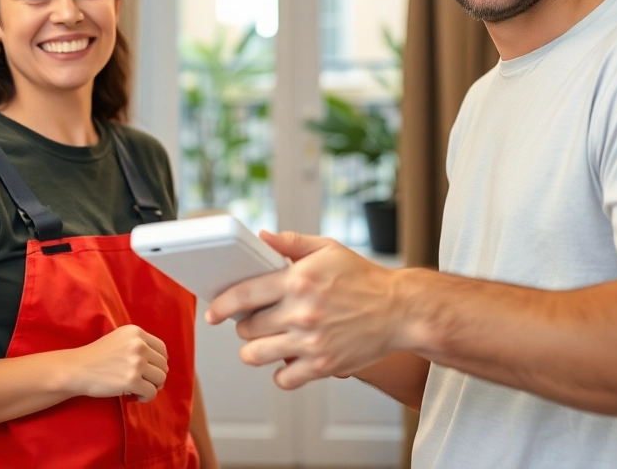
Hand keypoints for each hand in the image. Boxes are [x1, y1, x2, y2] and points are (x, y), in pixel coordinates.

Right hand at [61, 324, 167, 402]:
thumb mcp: (120, 340)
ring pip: (160, 379)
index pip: (162, 349)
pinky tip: (133, 396)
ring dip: (151, 387)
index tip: (148, 371)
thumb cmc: (96, 357)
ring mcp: (137, 362)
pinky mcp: (132, 380)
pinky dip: (144, 397)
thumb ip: (140, 347)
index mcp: (136, 332)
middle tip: (141, 383)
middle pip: (163, 365)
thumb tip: (163, 368)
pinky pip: (151, 392)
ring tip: (136, 390)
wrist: (77, 369)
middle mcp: (139, 344)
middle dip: (154, 377)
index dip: (158, 363)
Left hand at [206, 231, 403, 389]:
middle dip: (246, 325)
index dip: (222, 305)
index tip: (215, 311)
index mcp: (298, 280)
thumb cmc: (365, 279)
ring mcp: (311, 341)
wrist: (401, 310)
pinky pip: (283, 379)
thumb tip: (261, 238)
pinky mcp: (322, 365)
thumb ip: (291, 243)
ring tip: (266, 342)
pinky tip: (289, 359)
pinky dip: (281, 373)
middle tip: (257, 321)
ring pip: (256, 355)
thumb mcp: (328, 249)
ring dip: (256, 350)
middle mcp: (301, 312)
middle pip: (247, 328)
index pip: (244, 295)